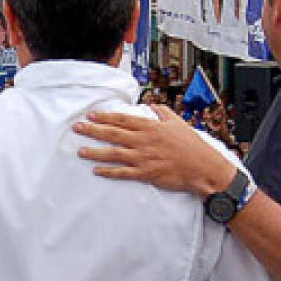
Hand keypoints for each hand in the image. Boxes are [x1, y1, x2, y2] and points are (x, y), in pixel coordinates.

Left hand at [74, 105, 237, 195]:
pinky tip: (97, 171)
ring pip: (114, 153)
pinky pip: (123, 172)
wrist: (202, 167)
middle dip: (93, 131)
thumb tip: (153, 106)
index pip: (123, 120)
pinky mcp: (146, 174)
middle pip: (113, 134)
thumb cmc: (191, 145)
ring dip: (95, 152)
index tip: (91, 116)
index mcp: (150, 127)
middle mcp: (144, 141)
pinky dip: (109, 172)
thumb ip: (163, 112)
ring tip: (80, 151)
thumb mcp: (178, 122)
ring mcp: (143, 158)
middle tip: (77, 128)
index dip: (105, 117)